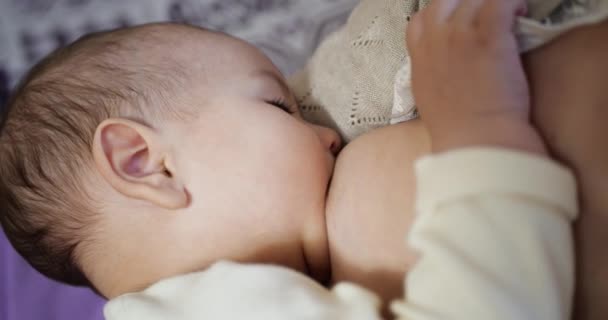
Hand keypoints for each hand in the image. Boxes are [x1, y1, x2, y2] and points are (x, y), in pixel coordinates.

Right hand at [407, 0, 546, 153]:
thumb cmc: (455, 128)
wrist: (476, 139)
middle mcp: (436, 40)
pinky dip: (512, 2)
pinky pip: (501, 1)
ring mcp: (461, 36)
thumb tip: (442, 64)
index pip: (420, 19)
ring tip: (509, 14)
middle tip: (485, 15)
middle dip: (465, 3)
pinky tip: (520, 12)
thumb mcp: (429, 97)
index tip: (457, 21)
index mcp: (420, 57)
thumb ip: (431, 72)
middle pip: (445, 1)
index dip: (440, 15)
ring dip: (492, 3)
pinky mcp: (490, 36)